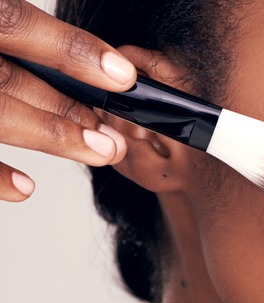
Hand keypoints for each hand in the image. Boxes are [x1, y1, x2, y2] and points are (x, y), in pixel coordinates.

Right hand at [0, 0, 135, 201]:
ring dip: (47, 137)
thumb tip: (76, 58)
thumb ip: (7, 26)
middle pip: (6, 80)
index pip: (13, 24)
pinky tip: (25, 188)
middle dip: (68, 110)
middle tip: (116, 136)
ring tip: (97, 154)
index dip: (70, 50)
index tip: (122, 76)